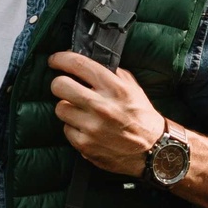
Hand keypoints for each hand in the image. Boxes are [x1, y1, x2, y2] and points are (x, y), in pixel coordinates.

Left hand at [45, 51, 169, 174]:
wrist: (152, 149)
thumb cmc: (140, 115)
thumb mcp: (132, 87)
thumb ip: (111, 73)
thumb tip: (85, 63)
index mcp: (114, 88)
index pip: (79, 65)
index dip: (61, 59)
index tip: (55, 60)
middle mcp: (102, 106)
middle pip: (60, 85)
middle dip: (59, 84)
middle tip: (65, 87)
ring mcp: (92, 127)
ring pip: (60, 108)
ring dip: (68, 107)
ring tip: (81, 111)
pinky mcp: (84, 144)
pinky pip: (66, 129)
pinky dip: (73, 127)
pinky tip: (87, 128)